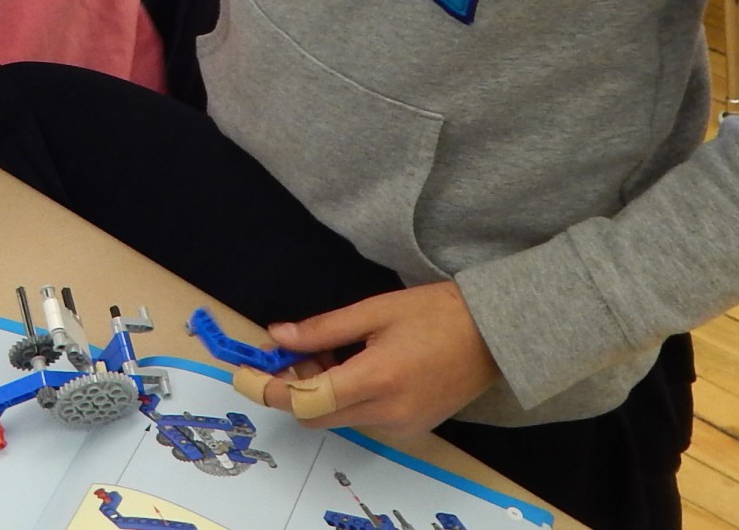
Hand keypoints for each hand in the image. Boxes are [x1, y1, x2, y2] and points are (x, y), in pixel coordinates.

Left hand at [235, 282, 500, 435]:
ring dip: (320, 391)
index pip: (308, 398)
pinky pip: (363, 419)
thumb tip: (278, 335)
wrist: (493, 336)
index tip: (245, 375)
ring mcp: (402, 426)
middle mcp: (388, 412)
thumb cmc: (436, 313)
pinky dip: (346, 398)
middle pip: (317, 415)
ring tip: (327, 351)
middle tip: (288, 353)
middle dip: (293, 388)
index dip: (271, 389)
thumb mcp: (374, 310)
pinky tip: (352, 366)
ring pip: (338, 418)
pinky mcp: (412, 429)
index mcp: (378, 378)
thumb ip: (323, 328)